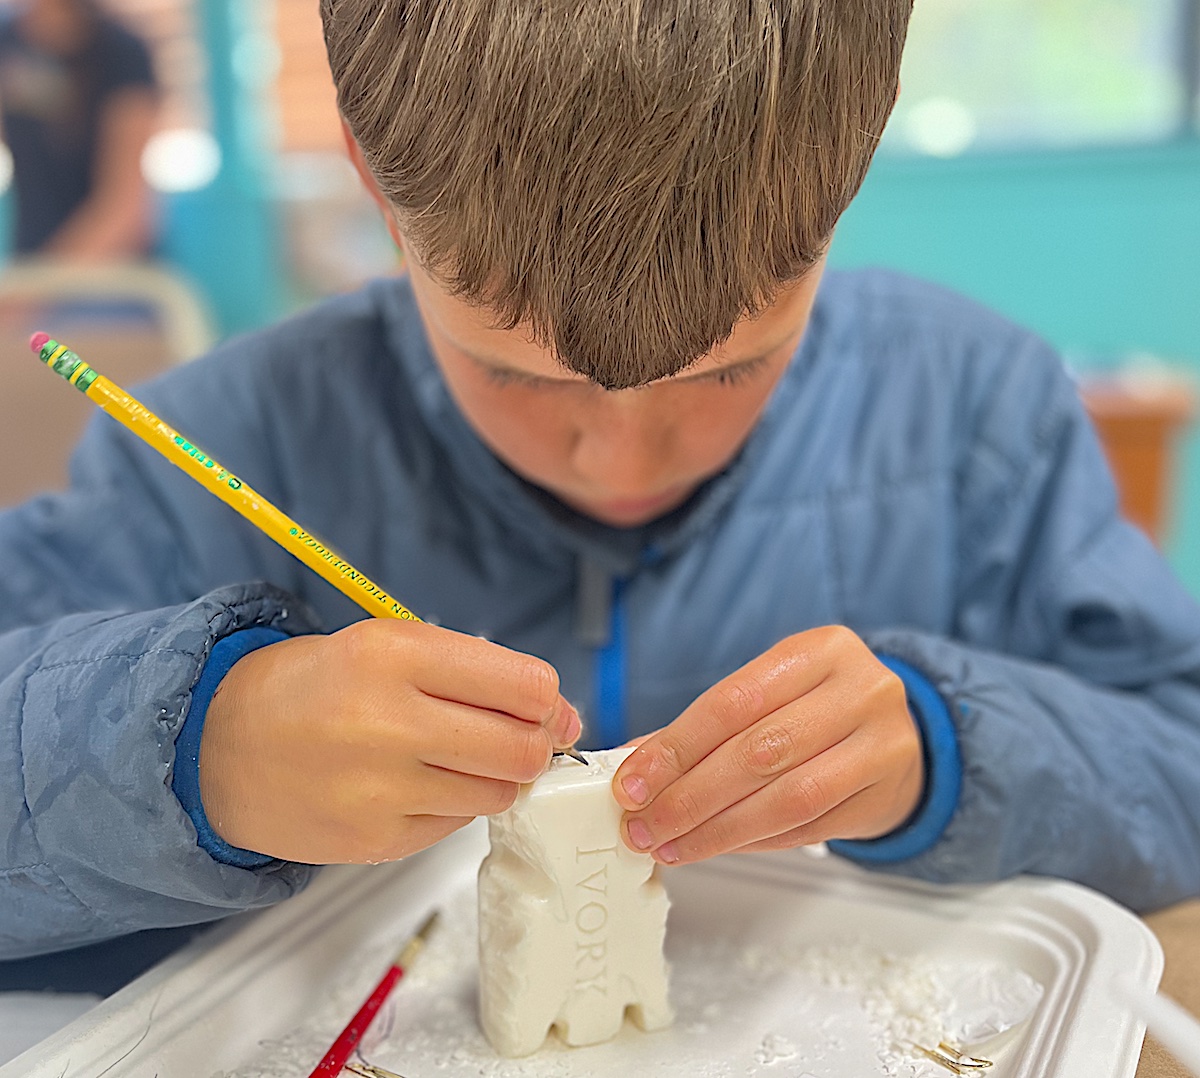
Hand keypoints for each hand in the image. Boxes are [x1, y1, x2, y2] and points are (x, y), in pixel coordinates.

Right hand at [198, 620, 579, 863]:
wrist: (219, 749)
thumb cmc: (315, 686)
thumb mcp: (385, 643)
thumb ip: (472, 669)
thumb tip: (558, 711)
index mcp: (395, 654)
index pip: (525, 685)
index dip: (548, 699)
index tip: (544, 705)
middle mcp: (389, 721)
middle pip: (523, 747)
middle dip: (535, 743)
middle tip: (517, 737)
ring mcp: (382, 788)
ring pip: (498, 792)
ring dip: (496, 775)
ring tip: (456, 755)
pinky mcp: (376, 839)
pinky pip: (457, 823)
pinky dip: (454, 802)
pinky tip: (417, 782)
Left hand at [612, 626, 922, 863]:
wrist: (902, 734)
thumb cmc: (820, 709)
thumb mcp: (770, 695)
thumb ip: (705, 727)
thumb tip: (634, 763)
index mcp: (821, 650)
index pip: (734, 701)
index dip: (677, 747)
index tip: (633, 781)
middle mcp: (860, 691)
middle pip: (759, 752)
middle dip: (690, 796)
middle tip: (644, 825)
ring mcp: (882, 744)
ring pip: (787, 798)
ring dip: (718, 829)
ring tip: (671, 845)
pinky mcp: (885, 795)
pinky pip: (808, 828)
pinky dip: (752, 841)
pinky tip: (715, 845)